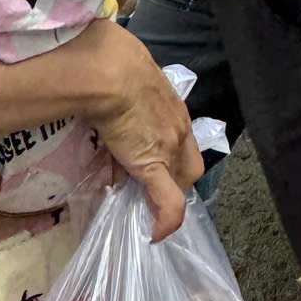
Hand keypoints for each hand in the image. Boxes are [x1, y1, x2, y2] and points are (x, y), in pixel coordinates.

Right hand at [75, 19, 202, 240]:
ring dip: (165, 193)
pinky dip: (165, 220)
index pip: (182, 141)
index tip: (154, 168)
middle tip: (150, 187)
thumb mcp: (127, 84)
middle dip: (175, 179)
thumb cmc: (113, 66)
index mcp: (173, 108)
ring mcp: (169, 148)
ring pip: (180, 181)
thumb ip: (128, 105)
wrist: (110, 71)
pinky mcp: (154, 164)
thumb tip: (113, 127)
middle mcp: (179, 129)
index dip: (172, 159)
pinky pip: (168, 201)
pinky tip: (155, 234)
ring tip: (144, 203)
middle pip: (190, 165)